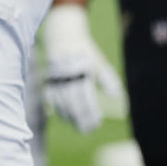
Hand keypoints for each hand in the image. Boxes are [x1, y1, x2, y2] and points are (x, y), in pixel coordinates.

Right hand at [43, 4, 123, 132]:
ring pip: (61, 102)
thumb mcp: (98, 61)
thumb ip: (107, 78)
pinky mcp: (48, 79)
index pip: (85, 98)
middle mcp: (66, 76)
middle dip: (80, 119)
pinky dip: (57, 109)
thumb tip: (117, 95)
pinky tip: (64, 118)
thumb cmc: (85, 49)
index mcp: (80, 71)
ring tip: (78, 128)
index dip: (90, 113)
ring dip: (69, 117)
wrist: (63, 34)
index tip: (97, 124)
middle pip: (72, 103)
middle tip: (88, 131)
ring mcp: (55, 78)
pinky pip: (51, 98)